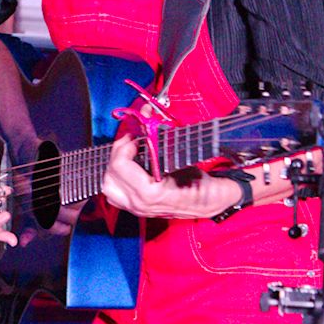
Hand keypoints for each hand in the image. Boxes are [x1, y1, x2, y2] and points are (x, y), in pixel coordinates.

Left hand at [100, 134, 240, 218]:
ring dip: (114, 166)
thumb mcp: (188, 161)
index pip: (120, 167)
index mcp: (152, 194)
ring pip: (108, 186)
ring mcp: (138, 208)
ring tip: (128, 152)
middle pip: (110, 175)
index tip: (135, 138)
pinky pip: (115, 194)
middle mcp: (141, 204)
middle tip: (131, 141)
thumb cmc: (205, 183)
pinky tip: (129, 166)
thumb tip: (145, 114)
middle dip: (118, 153)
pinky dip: (116, 178)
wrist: (215, 203)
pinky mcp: (138, 208)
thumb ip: (164, 140)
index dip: (124, 148)